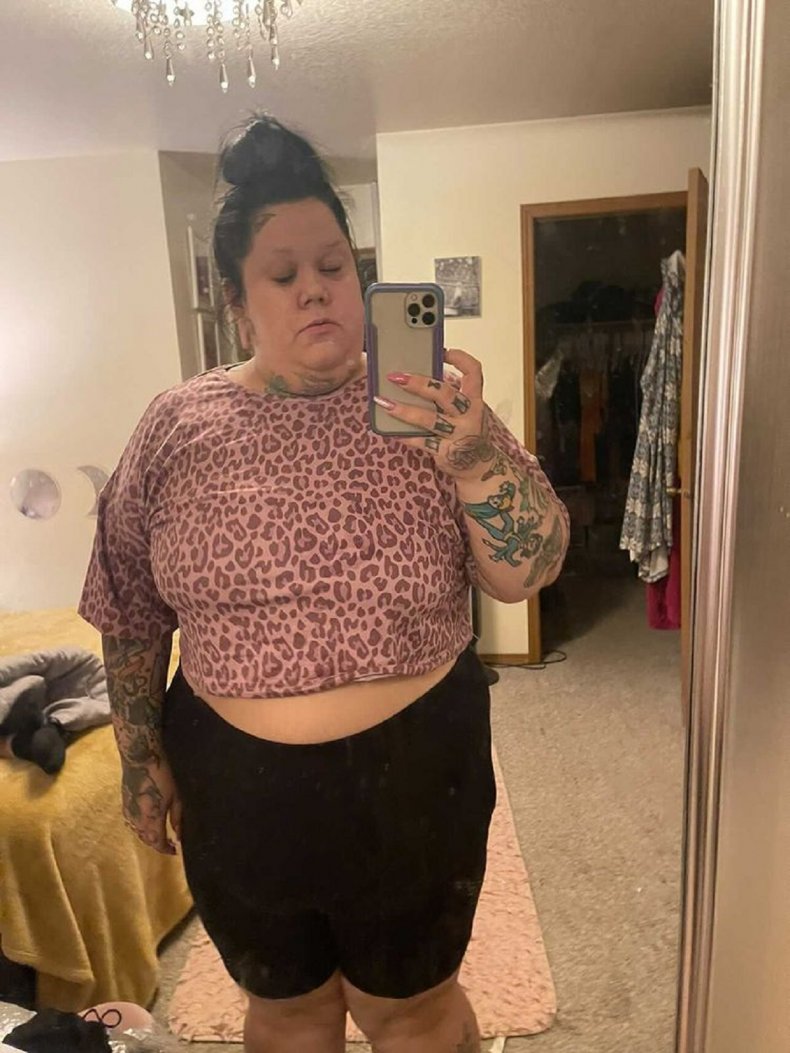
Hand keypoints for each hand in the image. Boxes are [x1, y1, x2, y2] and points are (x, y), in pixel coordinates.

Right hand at [121, 759, 181, 854]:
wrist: (140, 759)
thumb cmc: (162, 776)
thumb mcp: (176, 797)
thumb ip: (176, 818)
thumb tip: (179, 836)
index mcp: (152, 820)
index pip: (158, 843)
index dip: (167, 850)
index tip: (175, 850)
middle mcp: (138, 822)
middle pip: (148, 841)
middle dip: (159, 844)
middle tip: (170, 842)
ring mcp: (128, 814)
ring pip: (139, 834)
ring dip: (150, 837)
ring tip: (161, 833)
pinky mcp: (124, 806)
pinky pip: (132, 824)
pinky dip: (141, 828)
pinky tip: (148, 823)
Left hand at [374, 348, 490, 478]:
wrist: (478, 467)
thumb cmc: (466, 432)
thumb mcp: (465, 411)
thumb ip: (447, 397)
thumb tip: (413, 378)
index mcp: (475, 400)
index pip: (473, 372)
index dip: (459, 358)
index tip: (442, 351)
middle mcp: (469, 415)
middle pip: (444, 393)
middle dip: (419, 383)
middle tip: (396, 377)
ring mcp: (458, 434)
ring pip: (429, 419)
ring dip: (404, 410)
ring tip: (383, 401)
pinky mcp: (446, 452)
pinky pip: (421, 441)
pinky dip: (405, 435)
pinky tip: (390, 430)